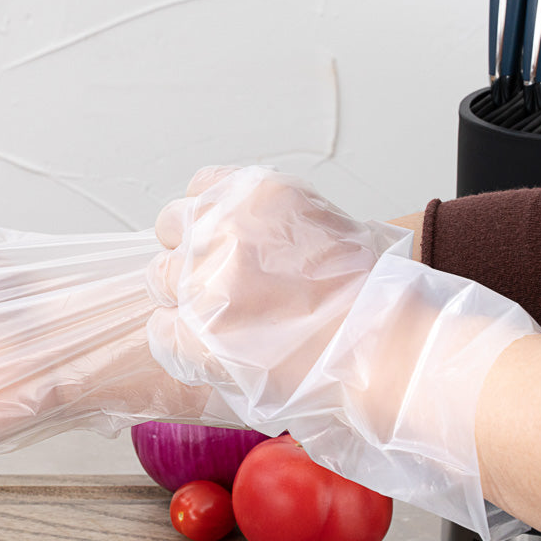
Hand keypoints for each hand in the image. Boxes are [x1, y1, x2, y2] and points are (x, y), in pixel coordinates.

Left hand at [145, 165, 540, 540]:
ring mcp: (204, 282)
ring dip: (183, 300)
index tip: (220, 242)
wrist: (383, 350)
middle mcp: (223, 229)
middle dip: (190, 256)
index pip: (198, 187)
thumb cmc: (370, 297)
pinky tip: (214, 352)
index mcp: (256, 192)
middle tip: (223, 287)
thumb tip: (237, 233)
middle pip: (170, 229)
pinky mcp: (195, 333)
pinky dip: (179, 345)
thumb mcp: (324, 224)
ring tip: (224, 324)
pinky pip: (159, 332)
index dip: (207, 220)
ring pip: (158, 280)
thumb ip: (270, 220)